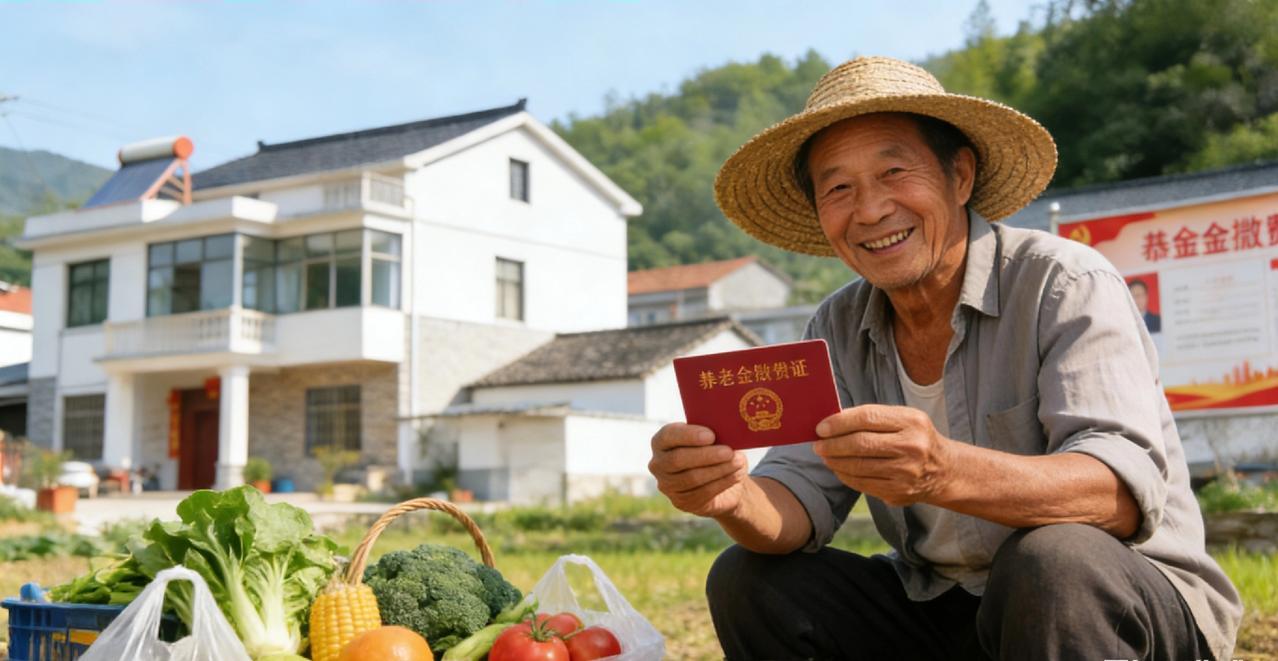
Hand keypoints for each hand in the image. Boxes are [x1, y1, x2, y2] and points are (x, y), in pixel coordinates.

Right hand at [648, 423, 748, 517]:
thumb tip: (726, 431)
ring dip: (718, 469)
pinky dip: (722, 482)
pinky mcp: (681, 502)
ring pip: (692, 478)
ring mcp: (667, 485)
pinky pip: (703, 492)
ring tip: (737, 462)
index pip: (668, 436)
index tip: (711, 435)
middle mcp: (658, 464)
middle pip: (678, 459)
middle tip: (728, 451)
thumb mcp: (712, 438)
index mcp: (661, 442)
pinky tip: (736, 474)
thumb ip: (712, 432)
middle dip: (706, 455)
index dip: (688, 435)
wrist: (721, 479)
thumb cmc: (714, 450)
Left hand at [813, 405, 953, 506]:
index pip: (867, 417)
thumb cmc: (915, 438)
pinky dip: (845, 476)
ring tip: (825, 456)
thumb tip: (832, 422)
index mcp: (912, 421)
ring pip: (859, 466)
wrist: (944, 471)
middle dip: (833, 445)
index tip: (820, 428)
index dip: (839, 422)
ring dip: (836, 461)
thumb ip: (873, 418)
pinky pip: (863, 483)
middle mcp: (912, 446)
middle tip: (818, 445)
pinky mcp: (899, 492)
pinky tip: (838, 469)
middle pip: (861, 444)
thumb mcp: (904, 419)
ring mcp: (906, 472)